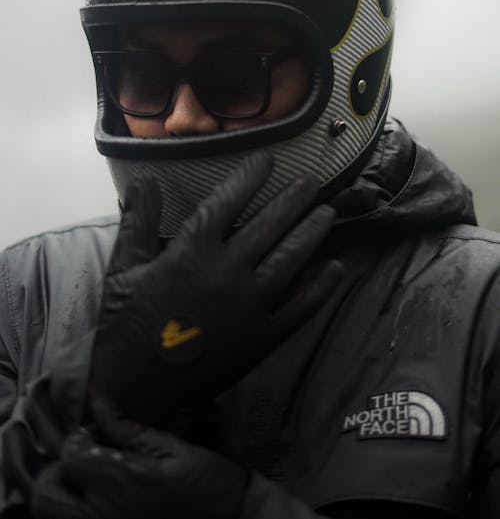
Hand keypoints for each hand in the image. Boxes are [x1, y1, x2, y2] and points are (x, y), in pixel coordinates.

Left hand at [32, 413, 245, 518]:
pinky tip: (98, 499)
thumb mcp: (172, 448)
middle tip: (82, 461)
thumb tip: (100, 404)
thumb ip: (129, 430)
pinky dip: (76, 512)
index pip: (69, 455)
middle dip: (58, 471)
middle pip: (47, 493)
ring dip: (63, 495)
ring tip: (88, 482)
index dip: (79, 439)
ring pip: (53, 515)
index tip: (97, 435)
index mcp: (120, 481)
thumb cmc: (206, 483)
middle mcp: (103, 513)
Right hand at [89, 152, 341, 424]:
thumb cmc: (124, 326)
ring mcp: (249, 307)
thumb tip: (144, 181)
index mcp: (192, 251)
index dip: (249, 177)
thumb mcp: (122, 269)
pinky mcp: (261, 340)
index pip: (227, 201)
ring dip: (311, 234)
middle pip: (269, 225)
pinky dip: (320, 288)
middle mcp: (227, 272)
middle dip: (294, 199)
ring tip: (327, 213)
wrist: (134, 391)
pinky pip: (299, 308)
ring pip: (290, 260)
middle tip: (314, 181)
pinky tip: (335, 269)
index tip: (268, 159)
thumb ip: (138, 223)